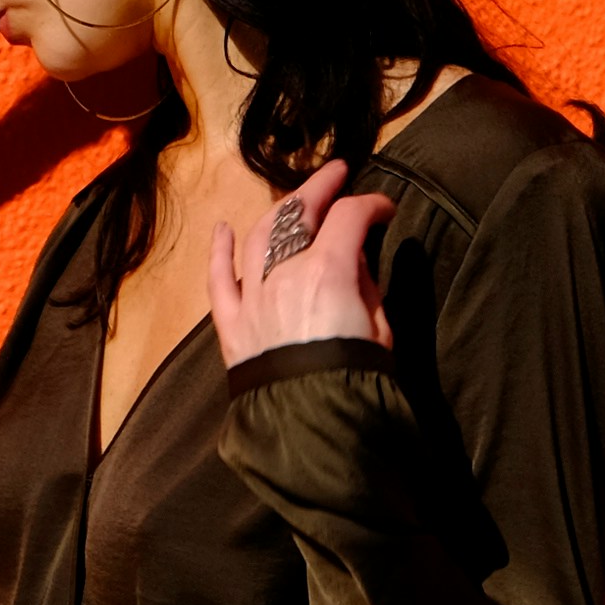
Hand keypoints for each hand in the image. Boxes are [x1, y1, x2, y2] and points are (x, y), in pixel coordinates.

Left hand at [206, 159, 392, 362]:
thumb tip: (354, 258)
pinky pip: (219, 282)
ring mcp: (253, 298)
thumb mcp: (381, 329)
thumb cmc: (358, 381)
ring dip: (277, 210)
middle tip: (336, 174)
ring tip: (295, 199)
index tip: (385, 210)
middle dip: (320, 188)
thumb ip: (366, 286)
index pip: (349, 218)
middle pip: (298, 214)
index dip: (370, 205)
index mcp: (328, 272)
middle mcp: (284, 274)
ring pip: (259, 236)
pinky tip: (223, 229)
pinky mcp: (233, 326)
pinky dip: (220, 251)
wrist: (315, 431)